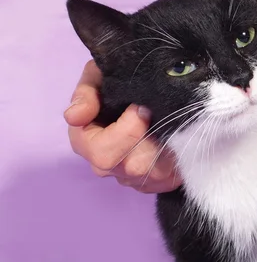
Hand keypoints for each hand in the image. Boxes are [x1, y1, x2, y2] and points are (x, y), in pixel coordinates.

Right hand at [64, 60, 179, 193]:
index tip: (142, 108)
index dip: (127, 131)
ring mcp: (130, 179)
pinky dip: (178, 161)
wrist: (138, 95)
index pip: (104, 153)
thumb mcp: (96, 77)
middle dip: (154, 139)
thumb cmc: (113, 85)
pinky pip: (169, 180)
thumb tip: (74, 117)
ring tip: (172, 126)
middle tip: (162, 116)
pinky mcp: (152, 184)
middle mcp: (106, 167)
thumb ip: (85, 94)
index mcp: (86, 143)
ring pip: (157, 174)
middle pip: (135, 167)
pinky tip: (176, 141)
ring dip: (170, 149)